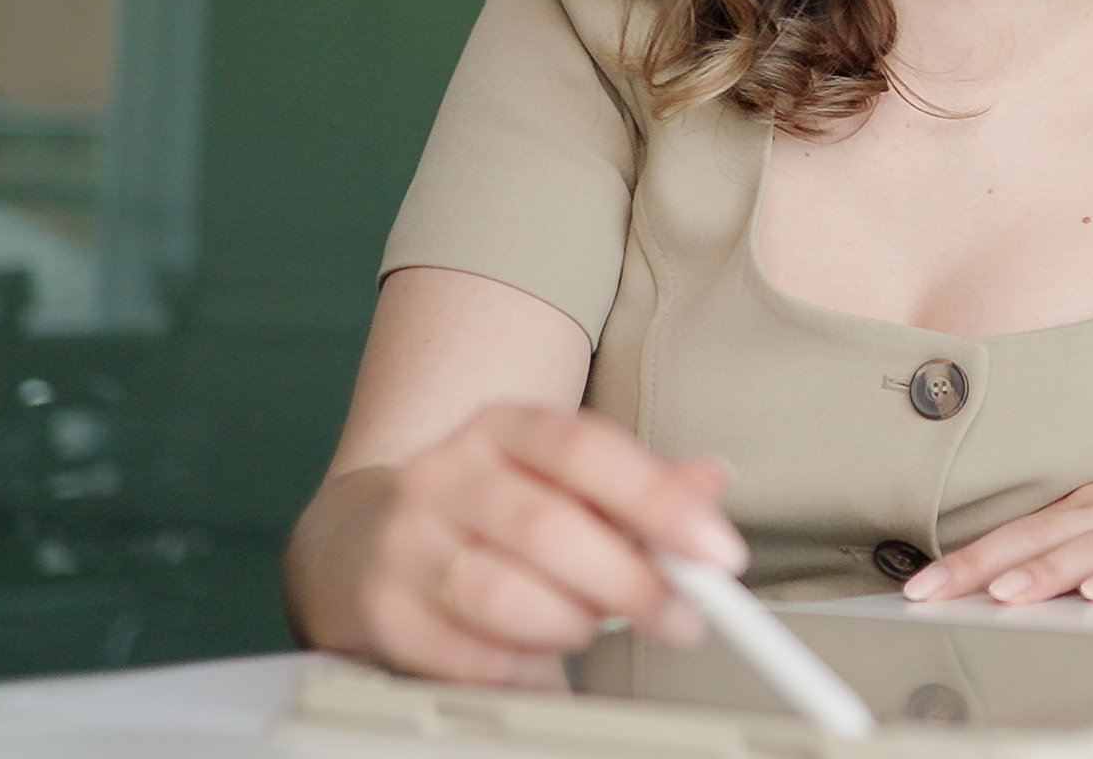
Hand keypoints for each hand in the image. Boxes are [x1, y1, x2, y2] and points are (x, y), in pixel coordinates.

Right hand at [337, 404, 748, 683]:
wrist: (377, 534)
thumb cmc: (499, 508)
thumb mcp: (569, 478)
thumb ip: (643, 484)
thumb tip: (710, 483)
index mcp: (502, 426)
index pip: (583, 449)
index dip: (656, 500)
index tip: (715, 549)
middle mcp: (445, 473)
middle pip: (545, 527)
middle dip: (629, 583)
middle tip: (681, 616)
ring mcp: (406, 541)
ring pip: (500, 595)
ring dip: (568, 625)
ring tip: (588, 627)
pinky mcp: (385, 609)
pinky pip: (468, 656)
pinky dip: (522, 666)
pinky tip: (539, 653)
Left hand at [900, 434, 1092, 606]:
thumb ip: (1072, 537)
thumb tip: (1005, 570)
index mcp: (1091, 503)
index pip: (1016, 530)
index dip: (965, 557)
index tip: (917, 582)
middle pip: (1037, 537)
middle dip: (980, 567)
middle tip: (929, 591)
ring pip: (1088, 551)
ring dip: (1043, 571)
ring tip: (1004, 593)